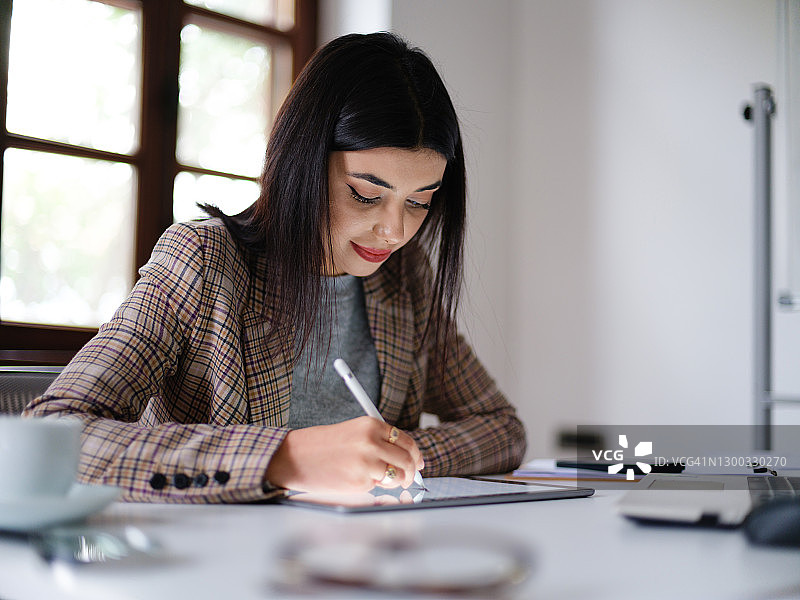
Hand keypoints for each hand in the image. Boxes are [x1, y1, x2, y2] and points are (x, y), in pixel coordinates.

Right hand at [265, 416, 423, 492]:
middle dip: (411, 472)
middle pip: (407, 460)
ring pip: (396, 476)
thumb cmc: (322, 446)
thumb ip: (378, 441)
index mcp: (371, 425)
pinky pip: (376, 486)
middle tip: (408, 478)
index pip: (406, 441)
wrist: (295, 457)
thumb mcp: (353, 432)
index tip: (418, 462)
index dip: (415, 454)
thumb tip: (404, 457)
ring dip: (393, 481)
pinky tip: (353, 479)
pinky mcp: (360, 481)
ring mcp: (367, 462)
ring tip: (375, 478)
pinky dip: (371, 486)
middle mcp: (372, 442)